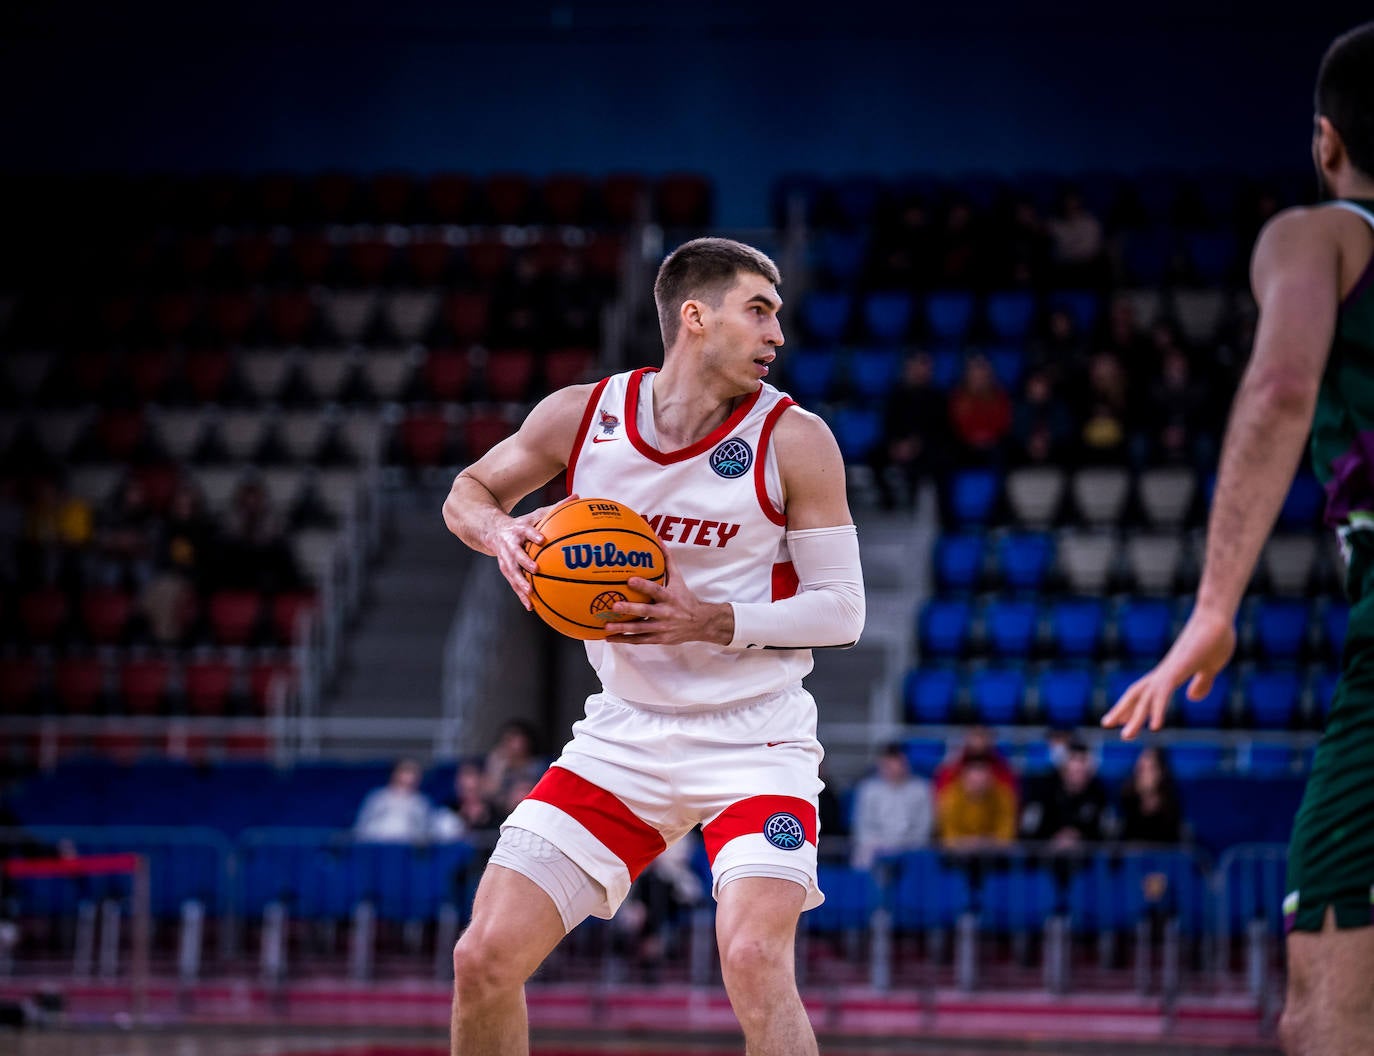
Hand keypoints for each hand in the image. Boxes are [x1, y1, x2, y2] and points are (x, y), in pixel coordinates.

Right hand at [486, 495, 579, 610]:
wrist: (493, 531)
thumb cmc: (523, 523)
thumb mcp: (536, 514)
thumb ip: (556, 507)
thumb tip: (578, 496)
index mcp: (519, 530)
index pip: (526, 531)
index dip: (532, 535)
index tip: (541, 539)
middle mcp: (510, 544)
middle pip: (516, 554)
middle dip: (524, 562)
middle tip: (535, 569)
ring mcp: (506, 558)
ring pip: (512, 572)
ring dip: (520, 583)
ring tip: (530, 592)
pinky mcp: (505, 569)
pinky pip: (513, 584)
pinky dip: (521, 595)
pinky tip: (531, 607)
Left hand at [603, 552, 733, 645]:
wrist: (700, 623)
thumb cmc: (684, 598)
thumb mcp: (678, 578)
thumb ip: (667, 560)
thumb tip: (658, 539)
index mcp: (670, 597)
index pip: (656, 590)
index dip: (643, 586)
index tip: (630, 580)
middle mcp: (666, 613)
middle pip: (646, 612)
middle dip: (630, 609)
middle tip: (614, 605)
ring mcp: (662, 628)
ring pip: (641, 630)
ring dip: (623, 628)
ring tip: (606, 626)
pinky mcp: (659, 639)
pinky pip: (640, 640)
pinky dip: (625, 640)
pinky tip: (610, 638)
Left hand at [1101, 606, 1235, 739]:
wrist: (1218, 617)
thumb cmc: (1216, 638)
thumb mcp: (1210, 667)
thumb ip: (1201, 682)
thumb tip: (1192, 697)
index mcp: (1170, 672)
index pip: (1143, 691)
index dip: (1132, 705)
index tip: (1120, 720)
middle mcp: (1164, 672)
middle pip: (1136, 694)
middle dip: (1122, 711)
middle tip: (1106, 725)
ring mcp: (1169, 670)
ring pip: (1145, 698)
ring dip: (1135, 718)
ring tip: (1126, 736)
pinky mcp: (1178, 669)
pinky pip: (1163, 694)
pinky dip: (1157, 711)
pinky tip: (1155, 727)